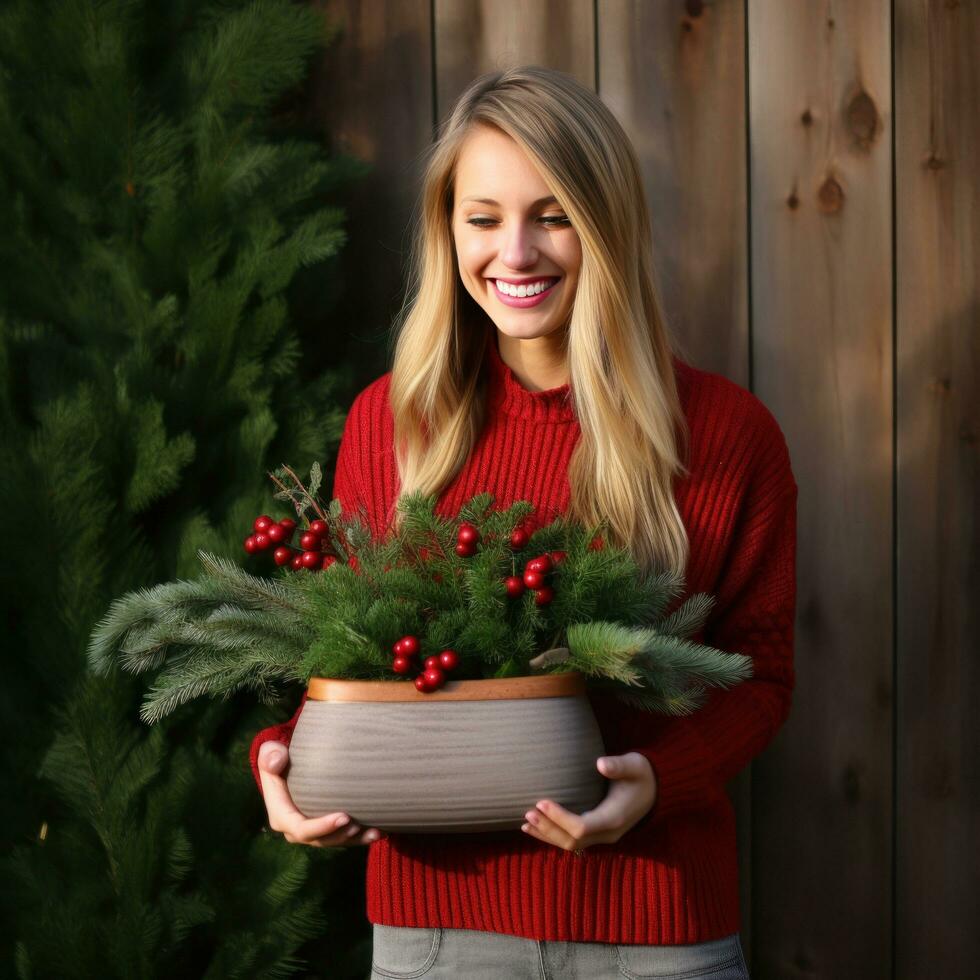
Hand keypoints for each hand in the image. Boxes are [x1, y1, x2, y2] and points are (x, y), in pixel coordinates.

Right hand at [257, 741, 386, 847]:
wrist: (289, 764)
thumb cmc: (279, 757)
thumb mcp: (271, 753)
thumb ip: (270, 755)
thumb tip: (276, 761)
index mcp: (281, 815)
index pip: (301, 829)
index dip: (322, 827)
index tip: (344, 816)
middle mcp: (296, 829)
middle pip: (320, 840)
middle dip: (340, 836)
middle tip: (359, 824)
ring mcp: (312, 830)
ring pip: (334, 842)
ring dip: (354, 840)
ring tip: (373, 832)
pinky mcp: (325, 828)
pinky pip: (343, 837)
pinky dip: (360, 837)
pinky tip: (378, 832)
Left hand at [520, 752, 656, 852]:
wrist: (656, 790)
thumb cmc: (642, 774)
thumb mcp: (634, 765)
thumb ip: (619, 765)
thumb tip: (601, 764)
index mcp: (615, 818)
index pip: (581, 827)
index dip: (559, 818)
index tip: (541, 802)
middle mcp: (608, 833)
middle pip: (572, 841)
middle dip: (549, 829)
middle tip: (528, 813)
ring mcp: (603, 837)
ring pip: (571, 846)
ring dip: (548, 835)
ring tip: (525, 823)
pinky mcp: (598, 834)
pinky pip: (573, 841)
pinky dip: (554, 836)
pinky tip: (537, 829)